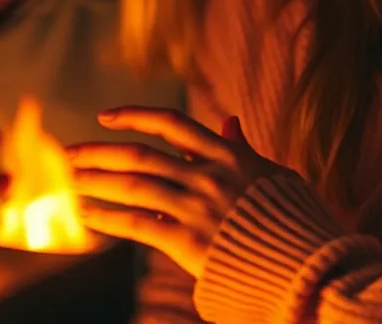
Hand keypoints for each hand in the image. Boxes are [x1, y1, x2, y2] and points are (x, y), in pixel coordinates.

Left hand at [67, 110, 291, 279]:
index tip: (104, 116)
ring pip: (133, 185)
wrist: (312, 265)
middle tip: (69, 153)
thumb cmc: (297, 222)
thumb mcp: (273, 174)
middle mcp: (208, 175)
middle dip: (99, 151)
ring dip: (96, 181)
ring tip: (72, 180)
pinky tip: (88, 214)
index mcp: (228, 154)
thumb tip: (230, 120)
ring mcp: (197, 207)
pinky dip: (108, 217)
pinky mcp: (189, 241)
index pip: (171, 124)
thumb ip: (243, 148)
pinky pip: (137, 223)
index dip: (134, 115)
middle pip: (140, 154)